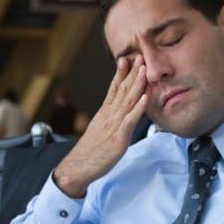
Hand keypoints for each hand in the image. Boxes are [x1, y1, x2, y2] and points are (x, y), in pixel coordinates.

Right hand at [53, 56, 148, 197]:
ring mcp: (113, 126)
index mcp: (104, 114)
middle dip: (132, 72)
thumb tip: (117, 112)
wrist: (78, 167)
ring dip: (137, 84)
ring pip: (126, 101)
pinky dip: (138, 108)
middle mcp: (108, 116)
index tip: (126, 59)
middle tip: (139, 56)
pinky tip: (145, 98)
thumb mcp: (100, 131)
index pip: (113, 89)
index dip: (121, 73)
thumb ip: (109, 120)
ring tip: (144, 69)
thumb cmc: (90, 152)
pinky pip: (130, 120)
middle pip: (122, 90)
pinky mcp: (118, 138)